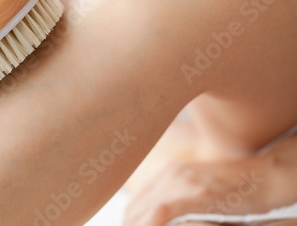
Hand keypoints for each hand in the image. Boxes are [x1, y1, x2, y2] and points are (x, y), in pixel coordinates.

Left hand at [122, 132, 296, 225]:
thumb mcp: (198, 186)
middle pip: (134, 208)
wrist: (265, 176)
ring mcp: (184, 182)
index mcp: (168, 173)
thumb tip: (160, 212)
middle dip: (129, 225)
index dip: (129, 221)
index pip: (135, 202)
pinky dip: (151, 223)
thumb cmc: (235, 186)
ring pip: (145, 210)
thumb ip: (178, 195)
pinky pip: (163, 211)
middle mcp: (171, 174)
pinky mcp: (199, 194)